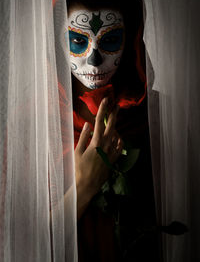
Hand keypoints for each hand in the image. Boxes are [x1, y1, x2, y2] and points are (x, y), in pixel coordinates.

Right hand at [75, 97, 122, 217]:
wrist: (87, 185)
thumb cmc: (79, 169)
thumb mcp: (77, 152)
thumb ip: (83, 137)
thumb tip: (88, 124)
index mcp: (96, 143)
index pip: (99, 122)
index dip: (103, 110)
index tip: (106, 100)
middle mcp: (106, 146)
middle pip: (112, 126)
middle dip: (114, 114)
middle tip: (116, 105)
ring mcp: (111, 153)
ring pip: (117, 135)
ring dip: (115, 126)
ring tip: (112, 121)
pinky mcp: (114, 160)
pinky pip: (120, 147)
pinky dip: (119, 139)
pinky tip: (117, 137)